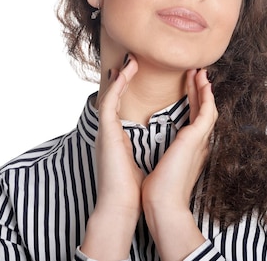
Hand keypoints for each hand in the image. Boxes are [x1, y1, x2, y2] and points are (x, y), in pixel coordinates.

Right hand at [81, 54, 142, 258]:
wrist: (122, 206)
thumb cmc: (134, 190)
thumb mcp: (143, 162)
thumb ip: (146, 150)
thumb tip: (161, 147)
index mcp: (119, 139)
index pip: (123, 107)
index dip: (131, 90)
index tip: (142, 76)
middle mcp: (110, 132)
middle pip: (115, 98)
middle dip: (124, 78)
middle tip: (134, 60)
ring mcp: (105, 132)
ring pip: (111, 95)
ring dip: (121, 77)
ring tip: (131, 60)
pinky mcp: (105, 133)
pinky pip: (109, 102)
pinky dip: (117, 86)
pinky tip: (126, 72)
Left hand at [141, 68, 216, 259]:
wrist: (163, 202)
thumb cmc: (159, 190)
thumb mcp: (163, 165)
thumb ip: (166, 155)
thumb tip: (161, 151)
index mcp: (190, 149)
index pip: (194, 119)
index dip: (193, 101)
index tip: (189, 87)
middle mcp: (199, 143)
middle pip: (203, 110)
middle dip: (200, 90)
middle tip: (198, 73)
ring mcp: (201, 140)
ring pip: (208, 107)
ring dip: (204, 88)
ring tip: (200, 72)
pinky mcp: (197, 138)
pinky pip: (207, 110)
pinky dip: (206, 95)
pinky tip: (203, 83)